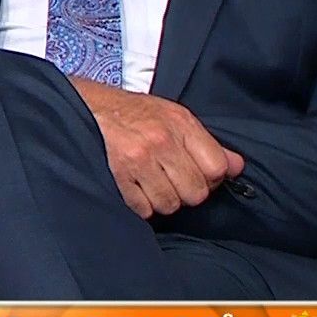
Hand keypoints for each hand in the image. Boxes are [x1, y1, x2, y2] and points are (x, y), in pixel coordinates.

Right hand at [72, 79, 244, 219]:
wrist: (79, 106)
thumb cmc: (127, 113)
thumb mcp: (170, 116)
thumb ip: (206, 143)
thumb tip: (237, 166)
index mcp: (179, 122)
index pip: (217, 168)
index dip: (209, 177)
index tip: (196, 174)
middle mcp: (160, 140)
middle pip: (196, 192)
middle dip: (184, 191)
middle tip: (168, 178)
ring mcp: (137, 160)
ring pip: (170, 205)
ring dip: (160, 199)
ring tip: (147, 181)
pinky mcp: (116, 177)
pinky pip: (143, 210)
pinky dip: (139, 203)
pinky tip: (131, 185)